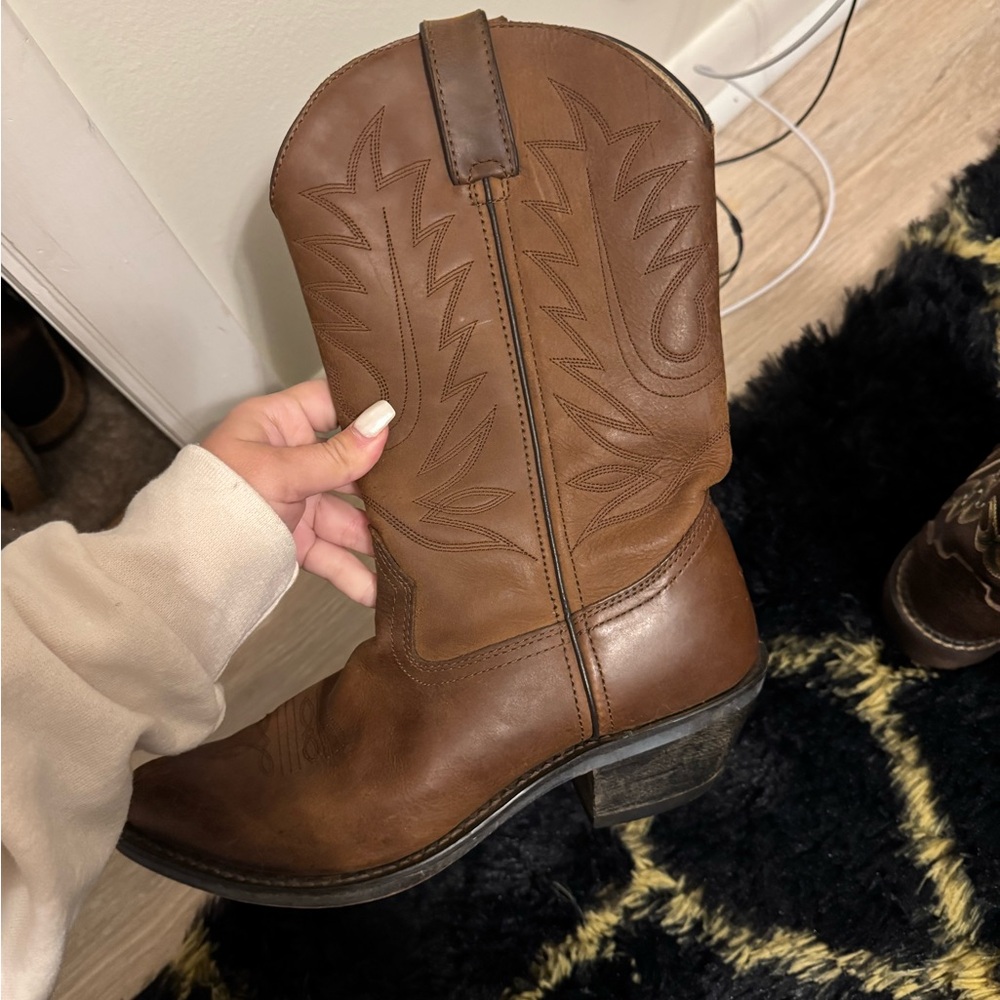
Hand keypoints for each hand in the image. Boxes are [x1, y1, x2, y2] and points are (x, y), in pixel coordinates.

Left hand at [201, 380, 392, 605]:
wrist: (184, 568)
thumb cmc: (220, 501)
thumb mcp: (282, 472)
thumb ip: (337, 455)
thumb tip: (382, 422)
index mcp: (277, 424)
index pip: (331, 404)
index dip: (366, 409)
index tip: (408, 419)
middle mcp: (288, 459)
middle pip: (348, 465)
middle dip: (382, 484)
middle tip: (423, 489)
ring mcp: (294, 502)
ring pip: (346, 516)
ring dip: (374, 536)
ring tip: (411, 549)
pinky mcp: (294, 541)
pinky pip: (332, 554)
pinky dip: (353, 573)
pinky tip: (379, 589)